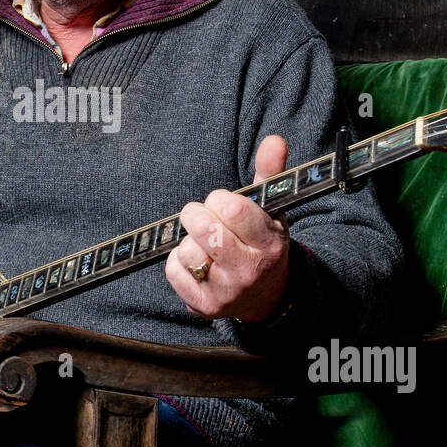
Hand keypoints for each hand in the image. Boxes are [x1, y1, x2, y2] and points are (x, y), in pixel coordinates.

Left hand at [165, 135, 290, 324]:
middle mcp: (249, 270)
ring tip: (205, 243)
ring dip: (190, 241)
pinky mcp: (203, 306)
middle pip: (205, 229)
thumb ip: (269, 173)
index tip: (222, 204)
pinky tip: (197, 261)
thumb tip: (274, 140)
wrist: (266, 297)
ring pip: (186, 251)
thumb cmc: (262, 243)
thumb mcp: (271, 210)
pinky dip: (178, 262)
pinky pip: (173, 270)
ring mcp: (226, 291)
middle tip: (204, 216)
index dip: (220, 200)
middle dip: (197, 214)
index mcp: (269, 243)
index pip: (233, 209)